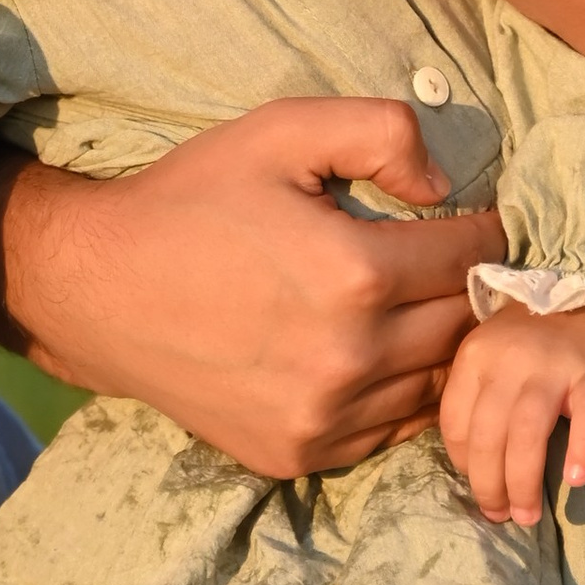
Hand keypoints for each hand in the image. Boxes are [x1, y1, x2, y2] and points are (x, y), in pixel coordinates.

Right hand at [0, 100, 507, 477]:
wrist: (99, 291)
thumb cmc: (191, 200)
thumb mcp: (280, 131)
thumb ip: (381, 132)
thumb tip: (446, 184)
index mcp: (355, 275)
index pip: (473, 256)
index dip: (485, 229)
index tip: (477, 219)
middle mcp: (350, 358)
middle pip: (463, 324)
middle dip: (469, 287)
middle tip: (455, 263)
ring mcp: (324, 417)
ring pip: (436, 383)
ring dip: (440, 344)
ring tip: (420, 307)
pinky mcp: (300, 452)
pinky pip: (390, 429)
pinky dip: (397, 392)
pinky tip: (374, 353)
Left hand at [438, 302, 584, 523]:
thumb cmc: (538, 343)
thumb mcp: (494, 360)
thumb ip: (478, 401)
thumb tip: (473, 468)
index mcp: (475, 357)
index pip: (456, 423)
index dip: (463, 464)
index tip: (479, 487)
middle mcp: (508, 362)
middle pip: (488, 435)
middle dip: (490, 486)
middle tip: (502, 516)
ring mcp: (553, 367)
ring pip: (527, 434)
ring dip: (523, 482)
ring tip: (527, 516)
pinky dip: (581, 450)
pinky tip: (576, 479)